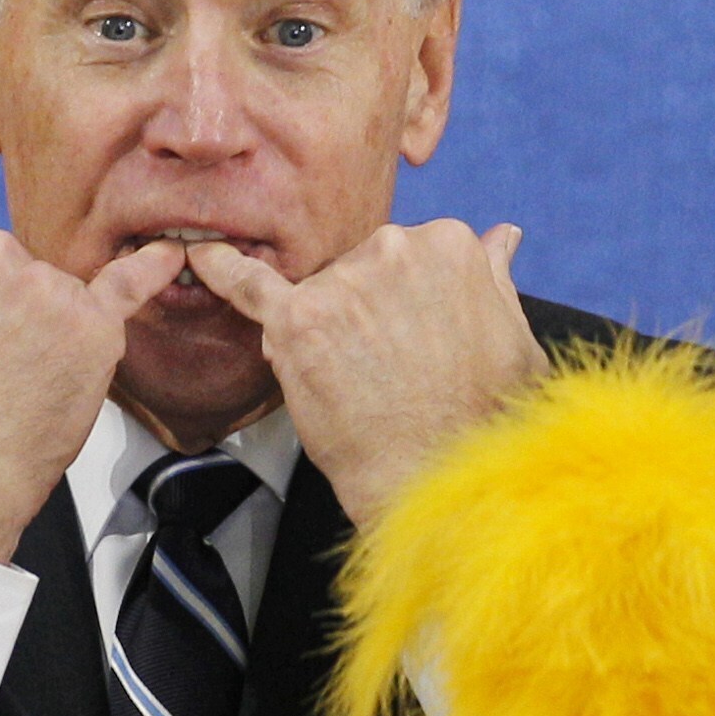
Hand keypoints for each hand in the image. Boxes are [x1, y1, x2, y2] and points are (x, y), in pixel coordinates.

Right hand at [0, 230, 185, 562]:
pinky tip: (167, 259)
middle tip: (2, 377)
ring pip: (66, 303)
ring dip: (56, 340)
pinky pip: (129, 290)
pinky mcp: (94, 330)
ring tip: (28, 395)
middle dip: (18, 320)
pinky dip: (151, 273)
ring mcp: (49, 292)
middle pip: (27, 277)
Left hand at [186, 221, 545, 525]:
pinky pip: (250, 286)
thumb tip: (500, 237)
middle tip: (386, 369)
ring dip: (326, 331)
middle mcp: (394, 247)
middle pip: (356, 268)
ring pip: (317, 294)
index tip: (412, 336)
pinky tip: (200, 258)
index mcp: (449, 242)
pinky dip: (221, 271)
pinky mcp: (299, 321)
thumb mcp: (513, 337)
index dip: (401, 302)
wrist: (438, 478)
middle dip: (363, 313)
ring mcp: (343, 282)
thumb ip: (493, 278)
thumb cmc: (480, 417)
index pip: (404, 255)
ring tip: (359, 383)